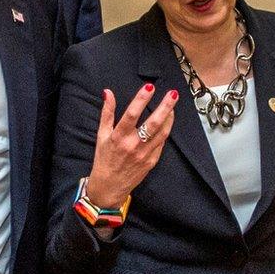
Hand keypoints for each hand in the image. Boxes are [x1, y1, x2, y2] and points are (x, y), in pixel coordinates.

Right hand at [86, 84, 178, 207]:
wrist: (109, 186)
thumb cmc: (104, 159)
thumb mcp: (101, 135)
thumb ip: (107, 113)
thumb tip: (108, 93)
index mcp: (118, 137)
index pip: (132, 114)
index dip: (141, 99)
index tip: (149, 87)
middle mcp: (133, 145)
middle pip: (152, 123)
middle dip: (165, 107)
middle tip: (173, 94)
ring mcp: (144, 154)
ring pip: (162, 133)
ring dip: (169, 117)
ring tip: (172, 106)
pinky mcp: (152, 161)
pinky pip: (161, 143)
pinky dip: (165, 130)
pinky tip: (167, 121)